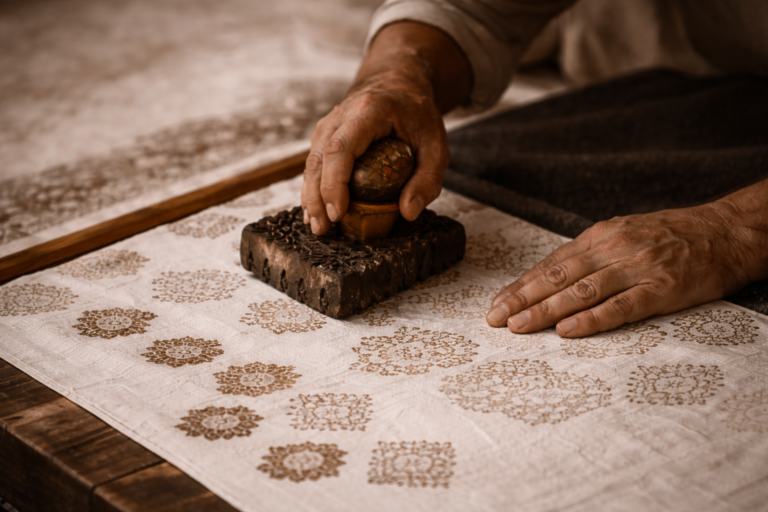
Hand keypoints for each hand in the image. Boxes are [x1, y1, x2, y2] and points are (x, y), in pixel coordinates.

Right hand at [301, 70, 447, 233]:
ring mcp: (329, 123)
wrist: (399, 81)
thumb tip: (408, 212)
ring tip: (317, 226)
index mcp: (369, 111)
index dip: (335, 182)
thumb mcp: (436, 144)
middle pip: (319, 158)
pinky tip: (314, 210)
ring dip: (310, 195)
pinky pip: (313, 162)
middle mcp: (341, 115)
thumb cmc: (417, 112)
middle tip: (323, 227)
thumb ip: (428, 179)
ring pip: (311, 161)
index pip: (341, 148)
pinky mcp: (325, 134)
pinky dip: (312, 187)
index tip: (338, 211)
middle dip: (317, 196)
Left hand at [485, 202, 763, 336]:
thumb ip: (590, 255)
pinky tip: (567, 331)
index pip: (550, 264)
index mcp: (600, 237)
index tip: (497, 302)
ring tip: (518, 327)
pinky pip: (621, 306)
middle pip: (557, 276)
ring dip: (545, 311)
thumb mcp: (623, 234)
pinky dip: (591, 319)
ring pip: (580, 292)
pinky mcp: (661, 288)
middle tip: (495, 318)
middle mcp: (613, 250)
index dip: (521, 285)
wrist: (724, 231)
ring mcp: (636, 269)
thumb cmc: (670, 235)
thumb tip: (552, 275)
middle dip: (521, 298)